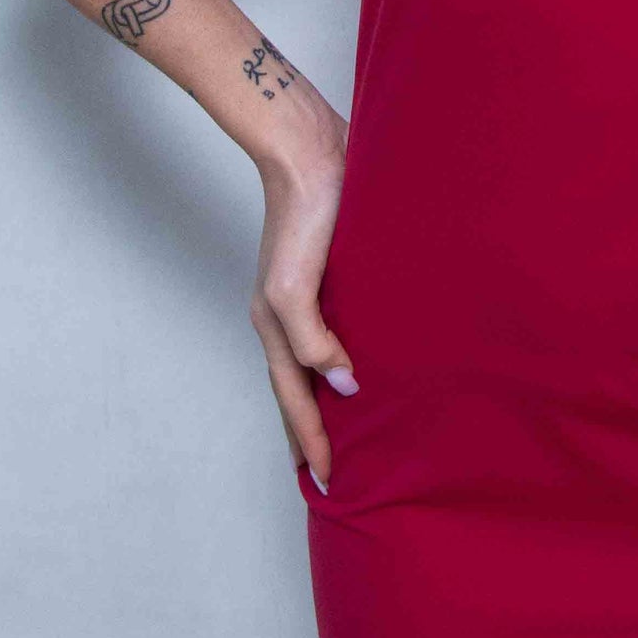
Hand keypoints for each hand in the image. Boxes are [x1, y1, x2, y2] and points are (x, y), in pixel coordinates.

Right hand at [248, 132, 354, 493]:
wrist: (312, 153)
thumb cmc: (305, 215)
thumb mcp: (297, 286)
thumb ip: (312, 341)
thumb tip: (342, 386)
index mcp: (275, 325)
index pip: (294, 400)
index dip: (310, 442)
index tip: (325, 485)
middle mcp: (288, 316)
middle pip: (296, 390)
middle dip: (308, 435)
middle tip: (326, 477)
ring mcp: (307, 296)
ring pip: (314, 364)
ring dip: (325, 403)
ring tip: (344, 435)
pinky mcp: (332, 275)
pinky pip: (335, 333)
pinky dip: (342, 362)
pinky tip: (362, 366)